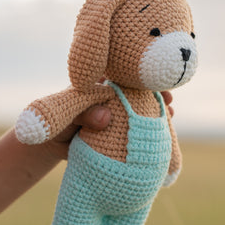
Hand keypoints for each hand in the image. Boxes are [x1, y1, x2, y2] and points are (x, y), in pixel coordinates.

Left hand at [48, 91, 173, 159]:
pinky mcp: (119, 134)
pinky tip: (164, 135)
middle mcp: (114, 99)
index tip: (156, 84)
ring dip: (157, 113)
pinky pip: (137, 133)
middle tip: (170, 99)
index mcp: (101, 87)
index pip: (125, 79)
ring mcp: (119, 116)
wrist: (53, 144)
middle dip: (156, 94)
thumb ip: (83, 114)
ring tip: (171, 115)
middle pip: (139, 94)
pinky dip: (149, 133)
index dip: (142, 81)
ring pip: (142, 112)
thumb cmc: (59, 121)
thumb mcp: (68, 114)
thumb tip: (105, 117)